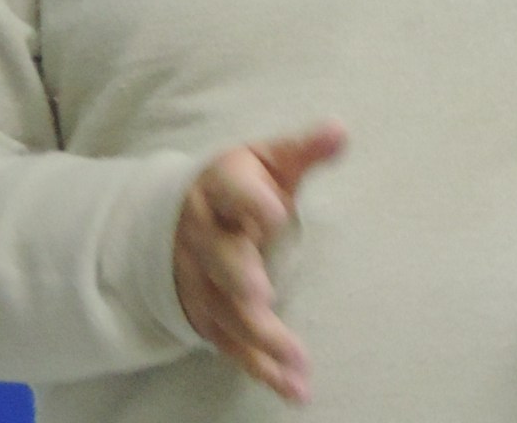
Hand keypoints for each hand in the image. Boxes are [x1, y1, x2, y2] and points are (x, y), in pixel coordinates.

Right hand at [173, 121, 345, 403]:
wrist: (175, 220)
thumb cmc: (239, 187)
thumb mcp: (266, 162)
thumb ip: (303, 150)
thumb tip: (341, 130)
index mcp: (219, 187)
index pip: (231, 190)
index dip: (251, 201)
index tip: (277, 211)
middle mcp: (204, 235)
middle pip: (219, 256)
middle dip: (237, 274)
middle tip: (260, 291)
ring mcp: (202, 281)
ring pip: (227, 310)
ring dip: (260, 336)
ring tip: (296, 358)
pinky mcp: (208, 317)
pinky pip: (233, 346)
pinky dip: (262, 369)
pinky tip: (293, 387)